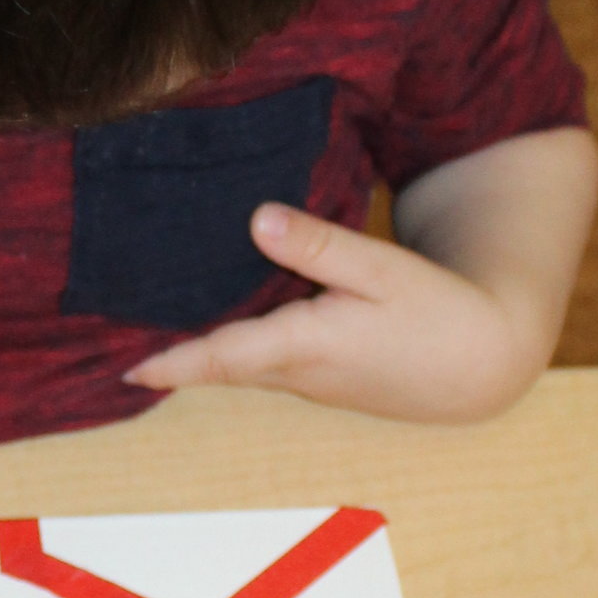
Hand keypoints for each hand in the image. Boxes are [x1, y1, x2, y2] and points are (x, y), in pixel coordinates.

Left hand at [124, 198, 555, 423]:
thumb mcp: (384, 271)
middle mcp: (299, 371)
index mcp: (309, 345)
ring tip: (145, 329)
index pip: (224, 357)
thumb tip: (258, 219)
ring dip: (200, 354)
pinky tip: (216, 320)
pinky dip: (233, 348)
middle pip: (222, 362)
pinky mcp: (322, 373)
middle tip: (113, 343)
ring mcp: (310, 378)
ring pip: (242, 364)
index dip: (174, 363)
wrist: (485, 365)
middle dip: (171, 357)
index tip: (127, 371)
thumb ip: (320, 246)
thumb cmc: (440, 314)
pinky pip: (263, 361)